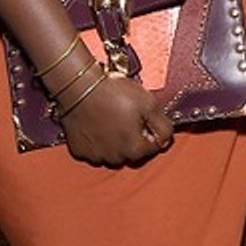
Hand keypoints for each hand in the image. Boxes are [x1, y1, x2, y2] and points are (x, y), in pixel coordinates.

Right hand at [58, 71, 173, 167]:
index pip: (153, 146)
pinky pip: (93, 149)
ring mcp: (95, 156)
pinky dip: (96, 140)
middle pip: (132, 151)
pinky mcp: (79, 150)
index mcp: (135, 150)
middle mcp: (116, 159)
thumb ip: (163, 126)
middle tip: (126, 114)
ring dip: (115, 140)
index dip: (150, 128)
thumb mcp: (150, 104)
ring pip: (112, 152)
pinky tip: (95, 124)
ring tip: (110, 117)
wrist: (79, 85)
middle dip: (133, 136)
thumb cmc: (116, 93)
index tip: (141, 114)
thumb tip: (166, 140)